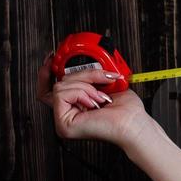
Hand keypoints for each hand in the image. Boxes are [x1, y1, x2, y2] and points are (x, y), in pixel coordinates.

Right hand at [36, 51, 151, 149]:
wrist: (133, 123)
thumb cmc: (126, 110)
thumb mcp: (107, 83)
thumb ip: (91, 74)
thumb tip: (83, 60)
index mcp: (74, 105)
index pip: (48, 88)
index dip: (46, 72)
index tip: (52, 57)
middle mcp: (66, 113)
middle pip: (58, 82)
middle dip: (82, 75)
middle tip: (101, 78)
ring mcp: (62, 119)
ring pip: (61, 86)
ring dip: (86, 86)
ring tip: (100, 97)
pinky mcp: (63, 123)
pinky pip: (61, 94)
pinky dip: (81, 93)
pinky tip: (94, 102)